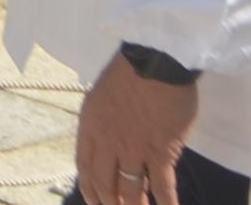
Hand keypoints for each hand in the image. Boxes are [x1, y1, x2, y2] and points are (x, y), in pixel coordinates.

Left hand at [76, 53, 196, 204]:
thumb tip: (105, 147)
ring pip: (130, 188)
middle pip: (104, 182)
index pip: (84, 167)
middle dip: (110, 203)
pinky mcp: (160, 150)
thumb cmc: (128, 74)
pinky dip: (166, 202)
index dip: (90, 189)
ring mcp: (133, 147)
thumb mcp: (100, 98)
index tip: (97, 202)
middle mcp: (107, 140)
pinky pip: (162, 184)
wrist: (154, 61)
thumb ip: (100, 124)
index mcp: (90, 125)